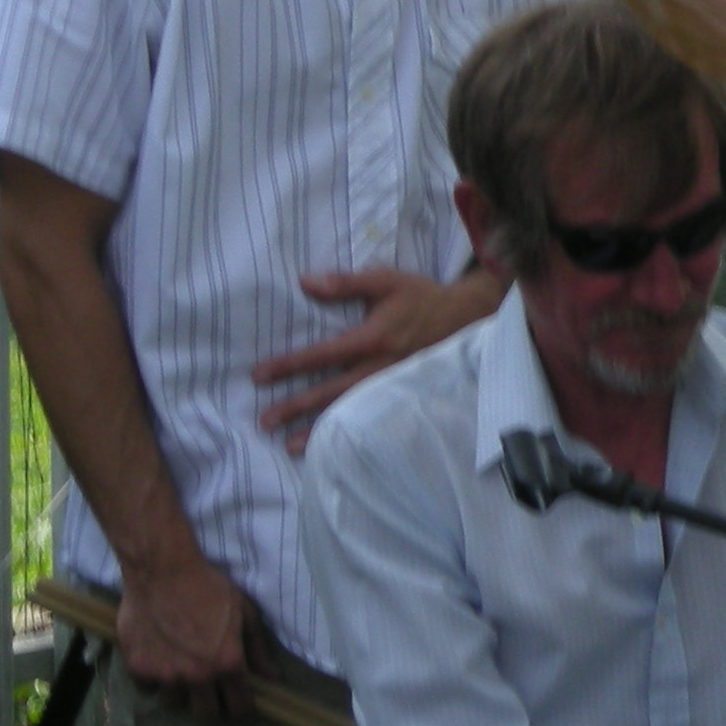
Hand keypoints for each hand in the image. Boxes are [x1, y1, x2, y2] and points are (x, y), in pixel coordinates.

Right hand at [114, 554, 261, 719]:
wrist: (163, 571)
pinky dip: (154, 680)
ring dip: (182, 692)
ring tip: (183, 672)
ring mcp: (165, 674)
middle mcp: (197, 675)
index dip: (242, 709)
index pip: (239, 707)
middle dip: (213, 708)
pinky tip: (159, 661)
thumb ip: (257, 649)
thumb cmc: (209, 588)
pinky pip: (148, 688)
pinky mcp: (138, 668)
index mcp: (227, 663)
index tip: (240, 704)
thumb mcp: (245, 613)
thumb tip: (271, 678)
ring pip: (175, 703)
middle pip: (206, 715)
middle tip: (212, 694)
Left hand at [257, 268, 503, 453]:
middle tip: (265, 422)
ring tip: (290, 445)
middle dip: (297, 406)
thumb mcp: (385, 280)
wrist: (467, 317)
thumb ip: (345, 283)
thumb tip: (305, 282)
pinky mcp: (401, 393)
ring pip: (350, 410)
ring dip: (319, 428)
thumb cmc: (421, 297)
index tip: (259, 376)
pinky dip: (350, 431)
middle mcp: (380, 366)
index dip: (289, 365)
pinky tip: (332, 444)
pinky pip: (371, 416)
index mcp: (372, 338)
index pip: (322, 354)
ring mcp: (391, 384)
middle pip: (331, 391)